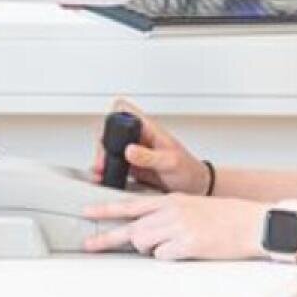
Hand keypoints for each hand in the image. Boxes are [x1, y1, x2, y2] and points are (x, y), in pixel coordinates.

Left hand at [82, 193, 265, 260]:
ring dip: (151, 250)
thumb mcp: (192, 207)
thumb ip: (168, 214)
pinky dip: (170, 258)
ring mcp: (179, 226)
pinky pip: (164, 256)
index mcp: (172, 199)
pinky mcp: (188, 243)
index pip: (131, 203)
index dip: (106, 209)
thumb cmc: (227, 217)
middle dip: (108, 239)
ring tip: (172, 247)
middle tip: (89, 245)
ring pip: (144, 243)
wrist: (253, 222)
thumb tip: (145, 230)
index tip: (87, 212)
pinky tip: (186, 251)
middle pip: (131, 228)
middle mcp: (171, 210)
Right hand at [90, 98, 210, 194]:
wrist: (195, 187)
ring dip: (102, 158)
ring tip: (101, 170)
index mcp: (149, 129)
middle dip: (102, 143)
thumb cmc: (188, 170)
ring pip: (110, 147)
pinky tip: (106, 177)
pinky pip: (114, 164)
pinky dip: (107, 170)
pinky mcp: (132, 166)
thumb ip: (149, 156)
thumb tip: (129, 149)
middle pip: (111, 130)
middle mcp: (139, 137)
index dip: (113, 114)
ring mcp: (135, 152)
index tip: (109, 131)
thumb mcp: (170, 162)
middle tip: (103, 159)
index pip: (125, 109)